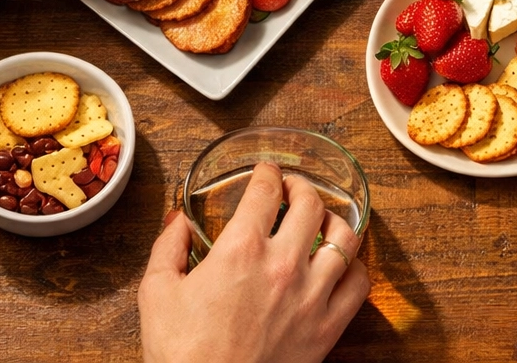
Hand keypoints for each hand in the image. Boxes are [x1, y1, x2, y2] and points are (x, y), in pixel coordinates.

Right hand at [139, 163, 369, 362]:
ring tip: (321, 220)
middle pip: (310, 203)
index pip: (266, 191)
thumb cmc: (182, 355)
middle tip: (293, 188)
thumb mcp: (157, 294)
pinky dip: (354, 267)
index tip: (267, 172)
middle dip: (302, 187)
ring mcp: (311, 295)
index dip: (267, 172)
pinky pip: (358, 284)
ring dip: (332, 220)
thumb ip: (168, 248)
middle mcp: (283, 264)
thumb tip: (177, 219)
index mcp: (241, 249)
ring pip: (343, 236)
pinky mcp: (327, 328)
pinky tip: (341, 264)